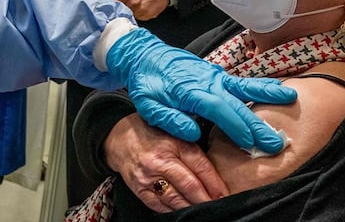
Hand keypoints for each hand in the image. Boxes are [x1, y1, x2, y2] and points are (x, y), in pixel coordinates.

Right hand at [104, 114, 226, 212]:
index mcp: (172, 143)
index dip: (215, 183)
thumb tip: (216, 169)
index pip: (200, 166)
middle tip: (218, 205)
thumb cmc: (151, 133)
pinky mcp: (139, 189)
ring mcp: (148, 177)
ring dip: (192, 207)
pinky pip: (160, 205)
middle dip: (206, 199)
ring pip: (176, 199)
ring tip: (203, 210)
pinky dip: (173, 210)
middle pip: (190, 185)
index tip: (225, 194)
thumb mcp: (174, 133)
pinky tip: (183, 210)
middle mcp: (159, 160)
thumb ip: (192, 148)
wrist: (119, 138)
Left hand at [106, 28, 296, 150]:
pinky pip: (241, 82)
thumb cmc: (146, 81)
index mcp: (191, 91)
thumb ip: (169, 119)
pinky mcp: (216, 74)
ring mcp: (214, 76)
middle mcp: (208, 82)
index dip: (236, 127)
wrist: (143, 54)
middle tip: (278, 142)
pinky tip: (276, 91)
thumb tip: (194, 133)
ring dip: (267, 95)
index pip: (219, 110)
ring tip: (290, 100)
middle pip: (237, 103)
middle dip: (258, 123)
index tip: (252, 144)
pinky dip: (260, 87)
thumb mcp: (147, 104)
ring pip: (244, 87)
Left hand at [113, 0, 168, 20]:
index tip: (116, 7)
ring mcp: (141, 11)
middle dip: (125, 9)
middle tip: (131, 3)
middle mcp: (133, 4)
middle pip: (123, 12)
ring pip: (132, 16)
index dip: (115, 6)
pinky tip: (145, 6)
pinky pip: (140, 17)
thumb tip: (113, 0)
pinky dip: (141, 14)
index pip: (114, 6)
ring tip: (140, 3)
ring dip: (134, 12)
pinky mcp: (148, 16)